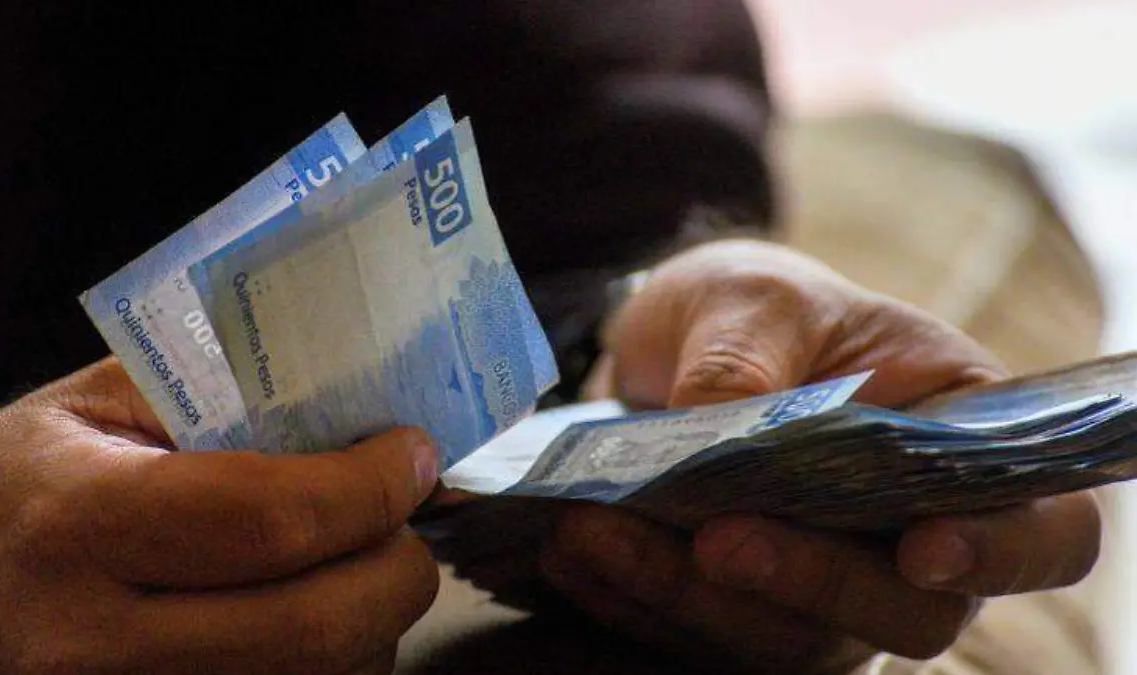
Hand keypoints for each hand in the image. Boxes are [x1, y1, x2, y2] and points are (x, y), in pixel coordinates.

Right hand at [0, 359, 439, 673]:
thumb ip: (229, 398)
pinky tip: (309, 612)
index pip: (269, 519)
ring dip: (374, 619)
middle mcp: (94, 644)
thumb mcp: (101, 406)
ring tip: (351, 559)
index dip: (368, 488)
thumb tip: (366, 418)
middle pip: (318, 626)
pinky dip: (335, 661)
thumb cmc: (22, 484)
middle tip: (402, 513)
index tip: (409, 455)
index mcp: (78, 527)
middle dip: (397, 564)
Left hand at [545, 241, 1099, 673]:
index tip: (924, 549)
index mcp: (960, 443)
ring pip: (786, 635)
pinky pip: (698, 631)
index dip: (999, 554)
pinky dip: (632, 596)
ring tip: (595, 532)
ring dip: (687, 595)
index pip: (1038, 527)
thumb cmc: (755, 307)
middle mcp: (908, 536)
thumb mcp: (751, 298)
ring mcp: (827, 586)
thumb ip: (745, 356)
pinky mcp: (742, 608)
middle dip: (806, 582)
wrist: (684, 342)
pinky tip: (570, 549)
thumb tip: (711, 432)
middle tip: (715, 540)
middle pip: (904, 611)